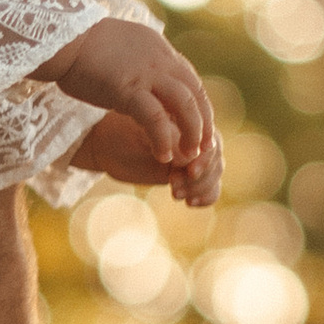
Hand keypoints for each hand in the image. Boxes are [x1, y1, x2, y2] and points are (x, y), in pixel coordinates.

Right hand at [42, 16, 214, 179]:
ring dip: (192, 132)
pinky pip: (155, 118)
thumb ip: (139, 63)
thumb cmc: (81, 46)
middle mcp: (160, 60)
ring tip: (188, 156)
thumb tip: (143, 78)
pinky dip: (163, 138)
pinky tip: (163, 154)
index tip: (198, 128)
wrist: (60, 39)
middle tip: (201, 148)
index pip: (190, 81)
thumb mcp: (122, 49)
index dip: (198, 107)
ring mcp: (146, 73)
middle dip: (203, 123)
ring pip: (185, 104)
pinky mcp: (127, 88)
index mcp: (159, 50)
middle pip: (196, 93)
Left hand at [67, 110, 223, 209]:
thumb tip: (189, 157)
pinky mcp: (189, 173)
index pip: (208, 142)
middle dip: (200, 178)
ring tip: (175, 195)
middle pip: (216, 159)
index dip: (203, 160)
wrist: (107, 147)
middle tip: (173, 189)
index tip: (188, 173)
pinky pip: (211, 185)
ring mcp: (194, 155)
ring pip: (216, 172)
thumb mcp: (141, 137)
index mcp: (185, 120)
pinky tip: (192, 203)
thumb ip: (167, 141)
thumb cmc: (119, 137)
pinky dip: (208, 195)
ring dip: (202, 188)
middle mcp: (194, 136)